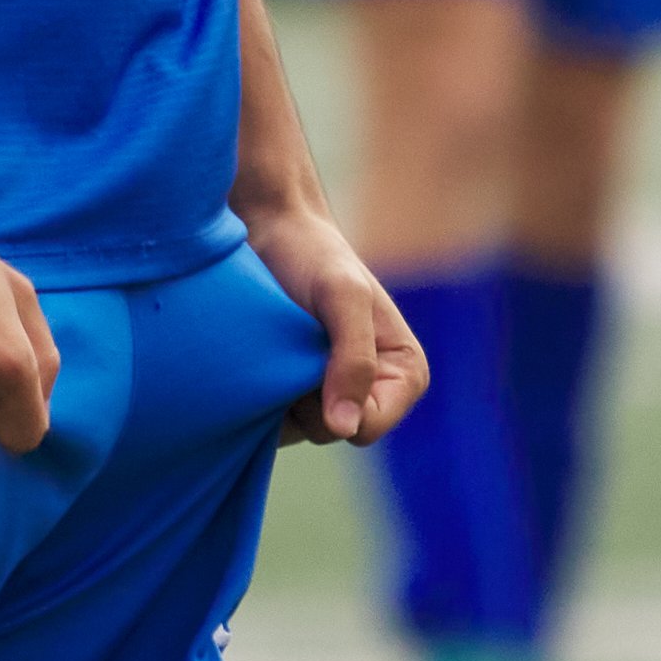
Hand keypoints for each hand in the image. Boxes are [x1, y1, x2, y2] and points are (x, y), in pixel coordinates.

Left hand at [235, 188, 426, 447]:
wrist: (268, 229)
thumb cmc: (312, 254)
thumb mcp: (343, 296)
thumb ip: (353, 358)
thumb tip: (346, 428)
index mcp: (404, 373)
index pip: (368, 427)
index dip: (334, 405)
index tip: (311, 361)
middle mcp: (373, 389)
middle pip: (330, 431)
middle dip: (303, 397)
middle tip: (289, 344)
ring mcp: (331, 391)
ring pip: (300, 427)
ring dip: (278, 395)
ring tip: (273, 346)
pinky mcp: (296, 388)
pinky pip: (276, 419)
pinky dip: (260, 396)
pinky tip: (256, 358)